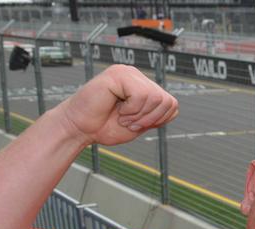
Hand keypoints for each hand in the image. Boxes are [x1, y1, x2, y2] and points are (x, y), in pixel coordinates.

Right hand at [55, 65, 177, 147]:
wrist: (80, 129)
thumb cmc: (106, 126)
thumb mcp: (141, 123)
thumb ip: (157, 114)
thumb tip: (174, 105)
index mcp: (144, 87)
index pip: (172, 104)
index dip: (159, 120)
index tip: (138, 124)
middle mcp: (137, 77)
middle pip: (166, 101)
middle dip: (149, 119)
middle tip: (128, 122)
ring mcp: (127, 73)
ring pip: (156, 98)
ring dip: (138, 115)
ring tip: (122, 116)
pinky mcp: (117, 74)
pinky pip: (141, 95)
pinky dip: (131, 109)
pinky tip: (117, 109)